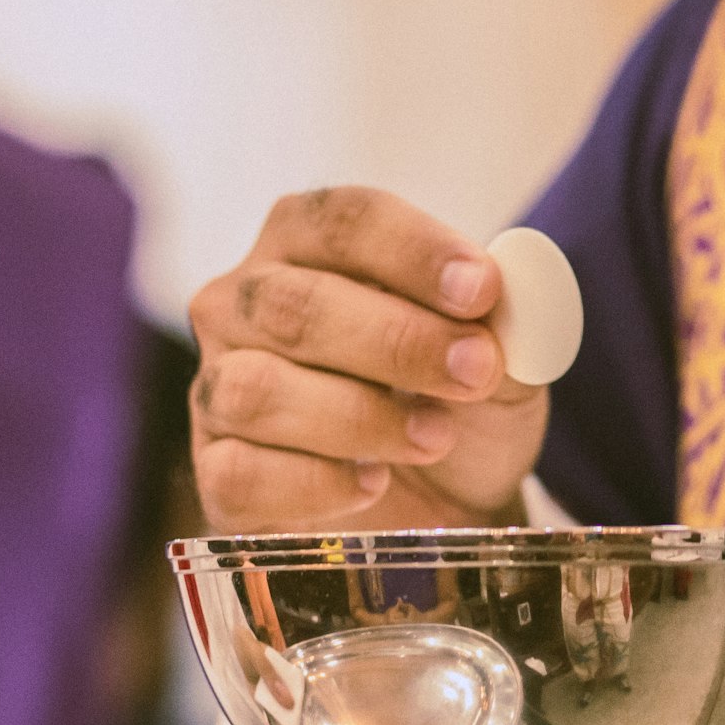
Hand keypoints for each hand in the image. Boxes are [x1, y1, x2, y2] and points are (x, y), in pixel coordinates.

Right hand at [190, 187, 547, 531]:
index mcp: (305, 244)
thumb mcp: (503, 359)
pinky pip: (242, 475)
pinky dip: (316, 483)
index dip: (413, 250)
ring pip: (259, 391)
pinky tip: (371, 484)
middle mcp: (243, 306)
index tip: (482, 290)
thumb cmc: (456, 403)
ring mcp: (218, 389)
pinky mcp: (216, 472)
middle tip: (476, 371)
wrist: (445, 502)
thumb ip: (508, 324)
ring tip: (434, 437)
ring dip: (359, 417)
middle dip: (397, 341)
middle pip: (297, 306)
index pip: (342, 222)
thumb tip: (502, 303)